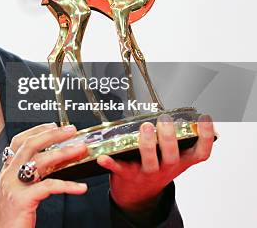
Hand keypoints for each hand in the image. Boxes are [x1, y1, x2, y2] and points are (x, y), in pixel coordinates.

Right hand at [0, 123, 88, 227]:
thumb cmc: (13, 215)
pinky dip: (68, 185)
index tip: (53, 125)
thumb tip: (53, 163)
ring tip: (80, 150)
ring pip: (40, 161)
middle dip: (52, 135)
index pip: (19, 141)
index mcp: (8, 170)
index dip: (36, 130)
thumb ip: (30, 176)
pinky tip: (80, 187)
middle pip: (30, 144)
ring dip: (63, 153)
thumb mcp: (19, 190)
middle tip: (71, 130)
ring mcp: (14, 185)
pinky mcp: (22, 199)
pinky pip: (49, 187)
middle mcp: (8, 174)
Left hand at [97, 114, 214, 216]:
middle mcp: (167, 168)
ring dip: (147, 145)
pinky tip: (103, 156)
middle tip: (165, 121)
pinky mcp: (127, 175)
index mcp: (181, 162)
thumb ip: (179, 141)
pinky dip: (111, 163)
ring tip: (145, 128)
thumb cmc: (157, 168)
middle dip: (169, 138)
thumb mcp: (174, 157)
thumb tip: (186, 115)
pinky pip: (119, 169)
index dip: (205, 137)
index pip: (201, 153)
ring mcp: (147, 173)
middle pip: (172, 156)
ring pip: (150, 162)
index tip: (204, 119)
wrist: (138, 194)